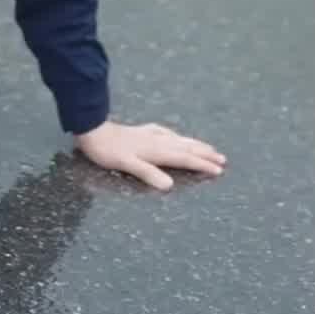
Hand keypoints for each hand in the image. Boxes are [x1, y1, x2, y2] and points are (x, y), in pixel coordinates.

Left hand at [74, 118, 226, 191]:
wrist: (91, 128)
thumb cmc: (107, 150)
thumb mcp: (126, 164)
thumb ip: (147, 173)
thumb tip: (169, 185)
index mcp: (155, 151)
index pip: (183, 158)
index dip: (201, 164)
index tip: (218, 170)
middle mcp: (157, 141)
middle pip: (186, 147)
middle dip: (204, 153)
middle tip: (222, 159)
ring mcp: (150, 134)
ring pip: (179, 139)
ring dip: (195, 144)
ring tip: (209, 147)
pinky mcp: (143, 131)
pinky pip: (168, 134)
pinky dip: (178, 137)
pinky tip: (176, 136)